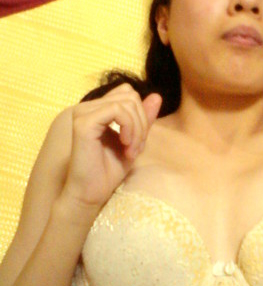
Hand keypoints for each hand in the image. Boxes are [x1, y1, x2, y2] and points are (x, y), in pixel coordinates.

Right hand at [61, 84, 161, 216]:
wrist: (92, 193)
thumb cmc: (109, 170)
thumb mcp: (135, 140)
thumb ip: (143, 118)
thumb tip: (157, 96)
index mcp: (97, 109)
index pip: (128, 92)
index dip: (141, 113)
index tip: (139, 140)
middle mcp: (87, 107)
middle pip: (130, 95)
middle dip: (141, 122)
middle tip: (137, 147)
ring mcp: (83, 113)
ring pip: (126, 102)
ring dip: (137, 128)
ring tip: (132, 150)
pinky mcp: (83, 123)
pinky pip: (117, 110)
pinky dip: (129, 128)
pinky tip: (125, 145)